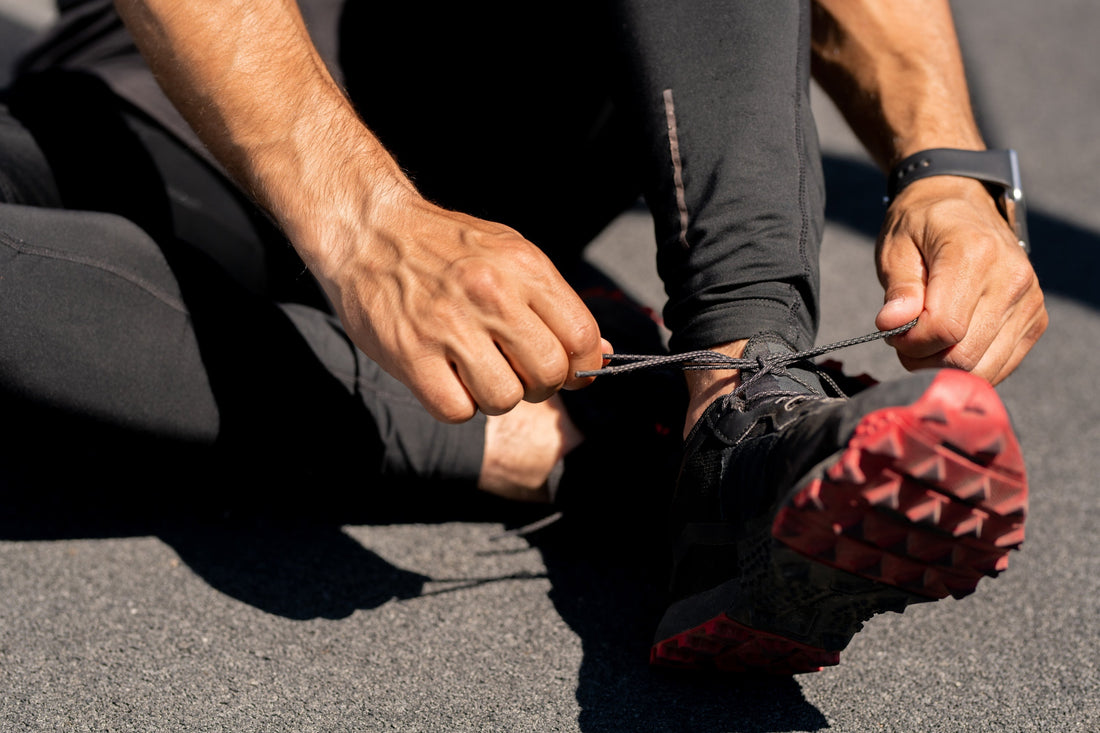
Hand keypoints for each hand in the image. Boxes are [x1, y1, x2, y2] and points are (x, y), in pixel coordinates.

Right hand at [316, 185, 608, 422]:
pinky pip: (457, 410)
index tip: (566, 370)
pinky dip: (456, 403)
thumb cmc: (444, 247)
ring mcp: (449, 325)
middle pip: (549, 373)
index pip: (581, 336)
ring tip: (475, 370)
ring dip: (494, 396)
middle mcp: (491, 294)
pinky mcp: (411, 354)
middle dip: (539, 384)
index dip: (580, 366)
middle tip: (514, 370)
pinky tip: (446, 377)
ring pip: (505, 399)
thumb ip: (553, 303)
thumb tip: (596, 354)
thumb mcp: (508, 254)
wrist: (368, 229)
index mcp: (523, 267)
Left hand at [874, 176, 1046, 383]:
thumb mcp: (896, 248)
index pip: (944, 328)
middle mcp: (1011, 278)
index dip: (910, 343)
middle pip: (964, 356)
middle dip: (923, 359)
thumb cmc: (922, 227)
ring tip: (926, 339)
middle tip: (905, 338)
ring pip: (983, 369)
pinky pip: (999, 367)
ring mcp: (1029, 301)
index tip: (893, 330)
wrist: (962, 207)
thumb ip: (898, 289)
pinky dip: (968, 366)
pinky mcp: (1036, 319)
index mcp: (975, 254)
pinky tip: (950, 342)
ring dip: (944, 366)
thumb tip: (893, 324)